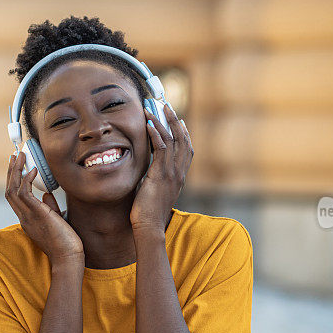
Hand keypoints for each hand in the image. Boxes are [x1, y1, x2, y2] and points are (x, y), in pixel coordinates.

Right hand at [6, 151, 83, 263]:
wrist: (68, 257)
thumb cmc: (66, 242)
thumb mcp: (56, 221)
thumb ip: (50, 207)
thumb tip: (47, 194)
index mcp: (27, 219)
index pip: (14, 197)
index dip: (14, 180)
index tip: (17, 166)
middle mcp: (24, 217)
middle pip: (9, 190)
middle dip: (11, 171)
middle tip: (15, 156)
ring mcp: (27, 216)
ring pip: (12, 189)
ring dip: (15, 171)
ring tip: (21, 156)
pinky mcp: (36, 214)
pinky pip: (24, 193)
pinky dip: (26, 179)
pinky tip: (33, 170)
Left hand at [130, 102, 192, 231]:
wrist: (149, 226)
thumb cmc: (148, 212)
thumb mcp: (154, 191)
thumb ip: (154, 178)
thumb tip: (145, 171)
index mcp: (179, 177)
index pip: (187, 149)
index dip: (183, 132)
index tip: (177, 119)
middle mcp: (179, 173)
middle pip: (183, 140)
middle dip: (175, 120)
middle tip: (166, 106)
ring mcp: (172, 173)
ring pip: (172, 141)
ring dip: (162, 122)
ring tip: (155, 108)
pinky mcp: (160, 174)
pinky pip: (161, 148)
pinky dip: (155, 134)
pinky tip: (148, 124)